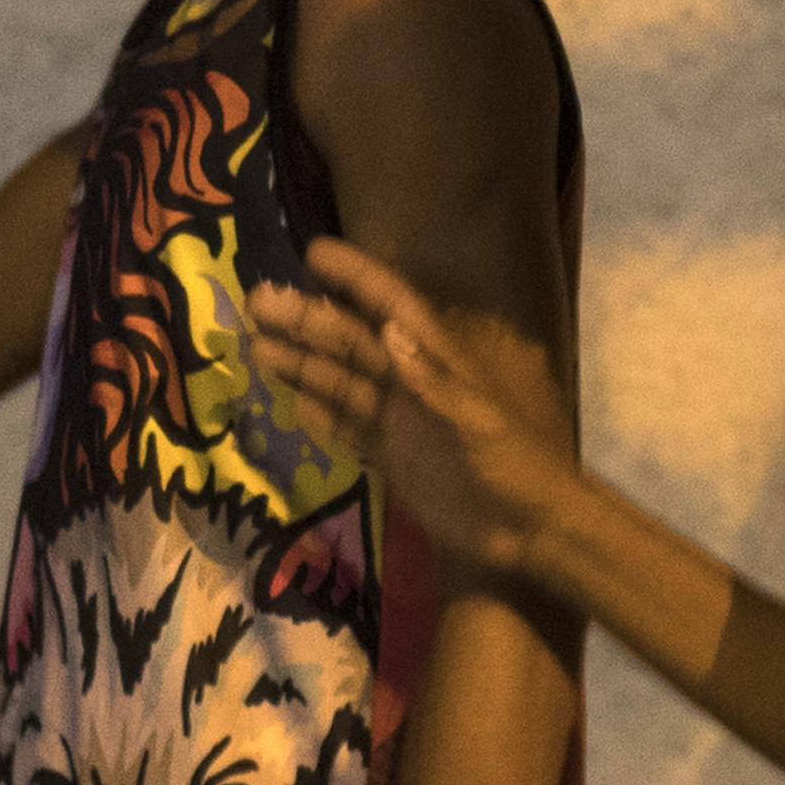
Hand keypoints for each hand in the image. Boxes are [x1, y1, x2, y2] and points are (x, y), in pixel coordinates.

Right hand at [244, 239, 573, 580]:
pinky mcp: (393, 457)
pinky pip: (347, 429)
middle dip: (308, 318)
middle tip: (256, 301)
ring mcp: (399, 420)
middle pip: (352, 340)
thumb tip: (388, 330)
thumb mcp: (480, 422)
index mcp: (438, 360)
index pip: (391, 305)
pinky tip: (288, 402)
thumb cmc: (517, 467)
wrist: (530, 531)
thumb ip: (433, 380)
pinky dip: (319, 415)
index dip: (356, 277)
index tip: (314, 253)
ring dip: (301, 363)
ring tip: (255, 347)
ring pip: (341, 381)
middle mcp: (411, 381)